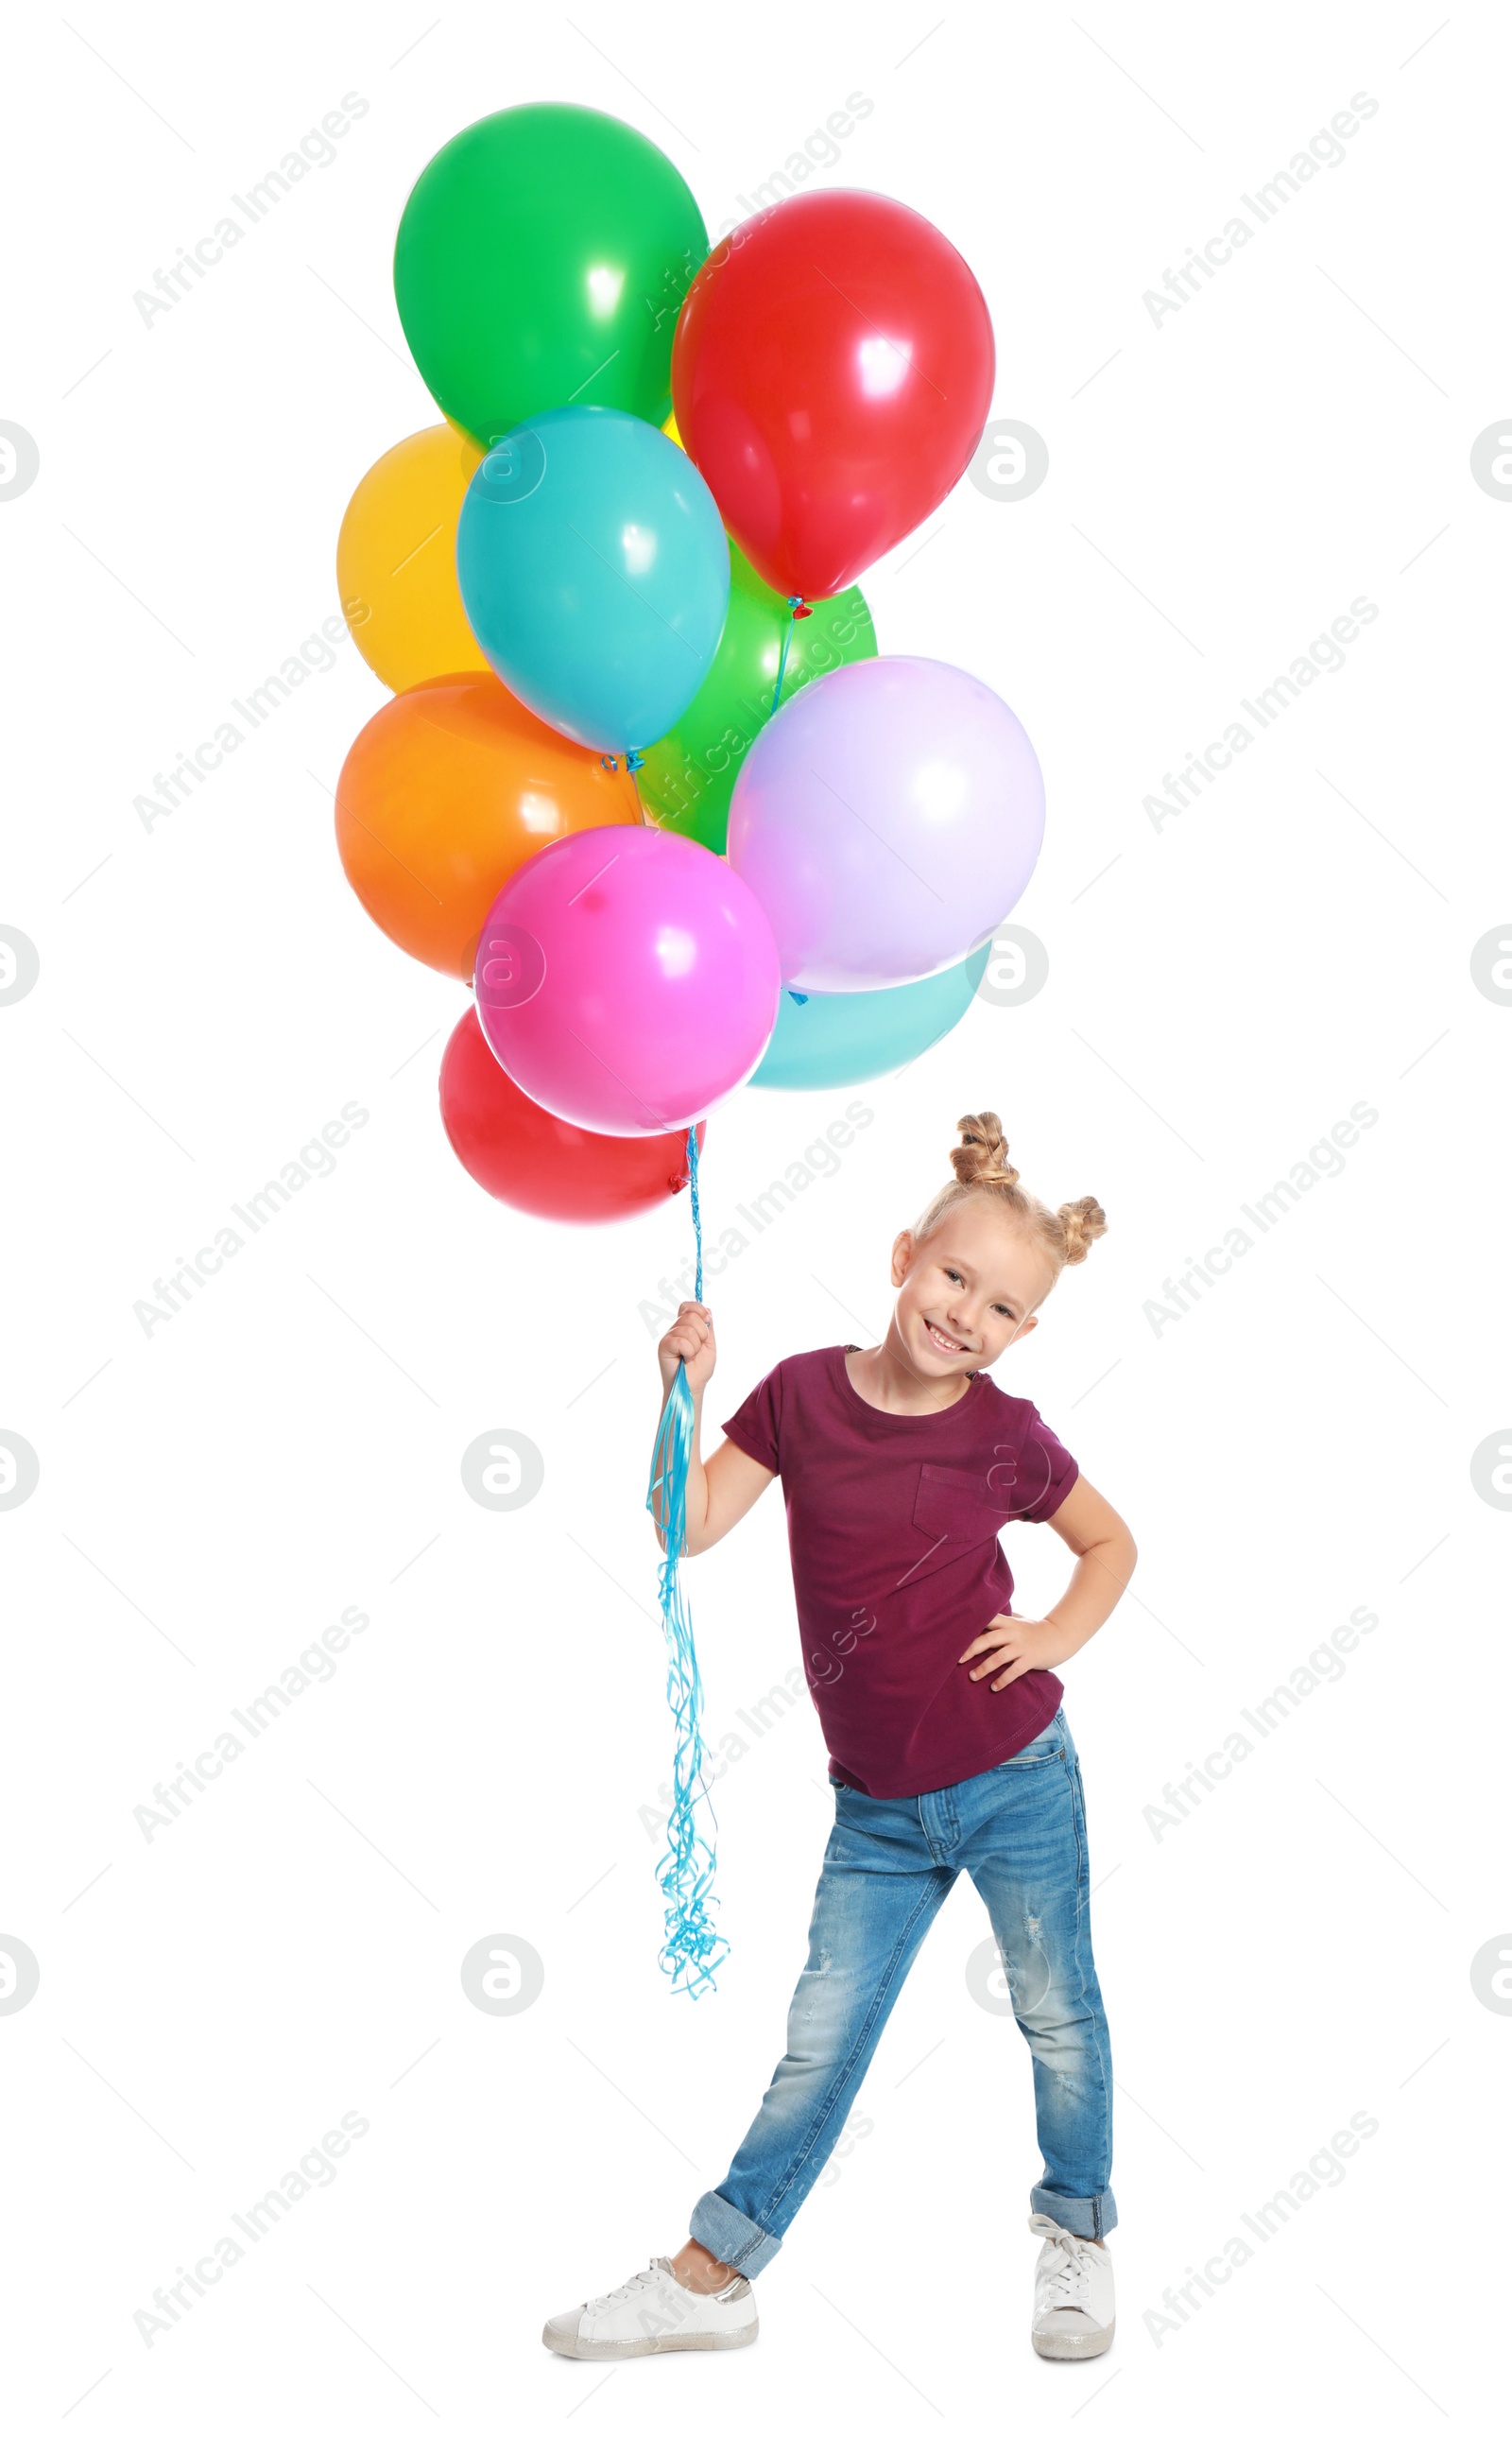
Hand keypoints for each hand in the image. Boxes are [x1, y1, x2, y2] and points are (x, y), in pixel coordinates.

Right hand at [658, 1301, 715, 1395]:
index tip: (707, 1320)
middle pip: (691, 1316)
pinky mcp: (664, 1346)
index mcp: (685, 1326)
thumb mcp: (709, 1344)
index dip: (699, 1309)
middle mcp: (675, 1329)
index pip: (688, 1306)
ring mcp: (668, 1337)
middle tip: (698, 1348)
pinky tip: (685, 1359)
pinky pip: (681, 1341)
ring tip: (691, 1356)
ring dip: (696, 1346)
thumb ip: (708, 1327)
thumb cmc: (699, 1368)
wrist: (692, 1386)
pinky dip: (689, 1352)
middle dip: (702, 1334)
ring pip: (688, 1329)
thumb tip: (707, 1310)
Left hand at [958, 1612, 1074, 1690]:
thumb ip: (1005, 1619)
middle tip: (958, 1660)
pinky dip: (1003, 1680)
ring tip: (972, 1677)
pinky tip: (994, 1687)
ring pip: (999, 1657)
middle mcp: (1013, 1634)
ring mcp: (1022, 1647)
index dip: (972, 1626)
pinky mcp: (1030, 1660)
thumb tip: (986, 1616)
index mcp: (1008, 1623)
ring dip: (984, 1668)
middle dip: (971, 1649)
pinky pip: (1014, 1671)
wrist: (1060, 1636)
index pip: (987, 1621)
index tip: (956, 1634)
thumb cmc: (1037, 1629)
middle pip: (988, 1640)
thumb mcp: (1020, 1620)